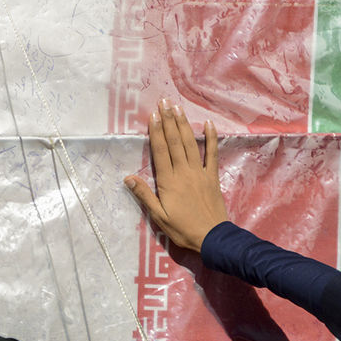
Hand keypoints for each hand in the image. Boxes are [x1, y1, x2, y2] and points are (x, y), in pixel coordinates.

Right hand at [124, 100, 228, 252]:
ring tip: (178, 108)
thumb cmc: (182, 229)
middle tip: (164, 103)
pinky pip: (212, 154)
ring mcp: (200, 172)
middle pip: (175, 142)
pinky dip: (212, 138)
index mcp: (169, 181)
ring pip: (191, 144)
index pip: (161, 151)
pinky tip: (208, 124)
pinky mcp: (212, 176)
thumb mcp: (158, 216)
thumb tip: (127, 178)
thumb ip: (144, 195)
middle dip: (168, 121)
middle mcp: (184, 172)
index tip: (152, 115)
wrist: (213, 237)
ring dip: (184, 125)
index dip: (156, 132)